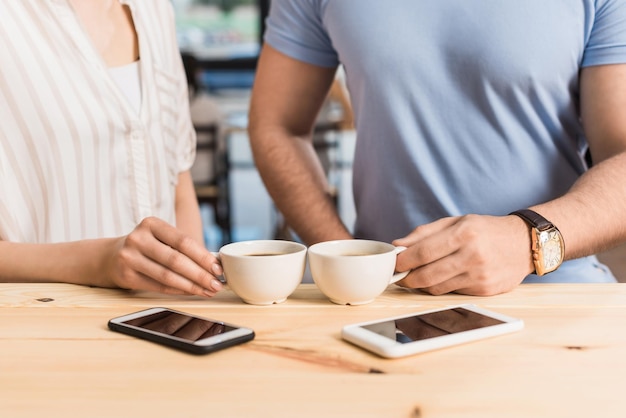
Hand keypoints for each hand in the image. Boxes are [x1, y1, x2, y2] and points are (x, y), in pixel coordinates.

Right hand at [106, 217, 222, 296]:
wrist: (110, 256)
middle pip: (176, 260)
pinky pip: (158, 286)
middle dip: (200, 275)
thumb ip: (183, 247)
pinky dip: (178, 291)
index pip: (183, 241)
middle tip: (216, 284)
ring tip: (207, 291)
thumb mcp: (161, 238)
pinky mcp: (126, 276)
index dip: (203, 256)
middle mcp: (138, 238)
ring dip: (191, 286)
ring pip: (167, 276)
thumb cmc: (147, 246)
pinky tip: (190, 292)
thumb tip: (214, 264)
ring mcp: (129, 257)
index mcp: (151, 224)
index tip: (218, 268)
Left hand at [392, 214, 532, 295]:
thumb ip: (425, 233)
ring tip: (416, 277)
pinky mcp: (485, 290)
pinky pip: (452, 293)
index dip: (403, 261)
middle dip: (407, 278)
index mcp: (464, 233)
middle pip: (427, 275)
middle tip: (398, 277)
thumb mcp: (457, 222)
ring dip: (421, 285)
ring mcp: (480, 275)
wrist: (525, 243)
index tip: (392, 264)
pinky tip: (441, 279)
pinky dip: (441, 287)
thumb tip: (397, 245)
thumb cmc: (486, 230)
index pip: (423, 252)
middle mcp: (473, 255)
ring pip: (437, 288)